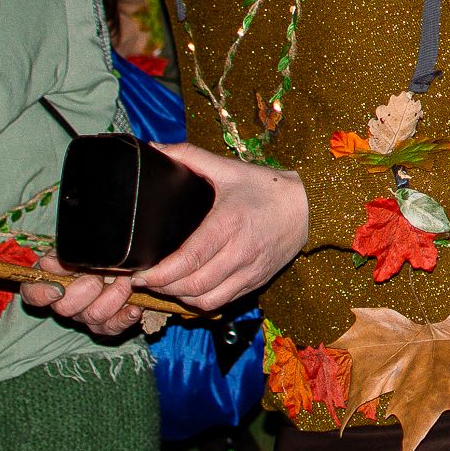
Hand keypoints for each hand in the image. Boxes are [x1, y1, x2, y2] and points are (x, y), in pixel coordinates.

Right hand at [20, 253, 148, 336]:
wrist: (123, 258)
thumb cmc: (95, 250)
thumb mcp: (78, 246)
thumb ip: (62, 255)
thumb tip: (49, 263)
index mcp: (51, 279)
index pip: (32, 294)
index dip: (41, 294)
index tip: (57, 289)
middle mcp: (65, 301)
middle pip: (65, 308)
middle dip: (88, 288)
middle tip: (104, 272)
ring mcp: (84, 314)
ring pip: (92, 316)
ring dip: (114, 296)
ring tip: (126, 280)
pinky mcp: (104, 324)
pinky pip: (111, 328)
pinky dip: (125, 318)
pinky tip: (135, 308)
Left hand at [118, 141, 306, 310]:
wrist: (309, 207)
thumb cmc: (267, 188)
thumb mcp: (229, 169)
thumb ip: (191, 156)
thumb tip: (156, 148)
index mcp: (228, 224)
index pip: (189, 259)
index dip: (160, 274)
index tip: (140, 273)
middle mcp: (239, 252)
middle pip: (193, 285)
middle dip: (162, 288)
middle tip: (144, 279)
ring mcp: (249, 271)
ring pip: (206, 300)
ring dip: (180, 297)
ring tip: (164, 286)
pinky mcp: (255, 282)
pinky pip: (222, 302)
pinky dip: (200, 302)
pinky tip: (189, 291)